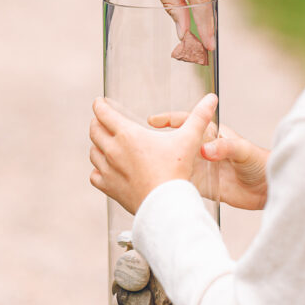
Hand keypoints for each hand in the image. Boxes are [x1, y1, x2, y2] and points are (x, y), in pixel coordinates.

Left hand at [90, 93, 218, 214]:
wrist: (166, 206)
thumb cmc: (175, 172)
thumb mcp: (189, 140)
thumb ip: (199, 117)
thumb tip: (211, 99)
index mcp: (128, 135)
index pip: (103, 113)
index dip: (99, 105)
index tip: (99, 102)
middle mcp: (113, 150)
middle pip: (94, 130)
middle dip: (97, 122)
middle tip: (101, 120)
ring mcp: (109, 170)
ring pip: (93, 152)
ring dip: (97, 145)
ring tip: (104, 143)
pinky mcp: (109, 188)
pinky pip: (95, 176)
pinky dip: (97, 170)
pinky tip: (104, 170)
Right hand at [148, 112, 268, 210]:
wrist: (269, 189)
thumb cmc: (261, 163)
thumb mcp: (244, 151)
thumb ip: (225, 148)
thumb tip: (205, 150)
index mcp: (214, 135)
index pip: (189, 122)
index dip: (171, 120)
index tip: (154, 121)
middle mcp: (206, 149)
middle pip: (179, 142)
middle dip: (163, 142)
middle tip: (145, 145)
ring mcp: (204, 167)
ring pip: (180, 163)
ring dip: (167, 164)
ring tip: (149, 166)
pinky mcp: (205, 185)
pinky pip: (186, 182)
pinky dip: (175, 182)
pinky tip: (164, 185)